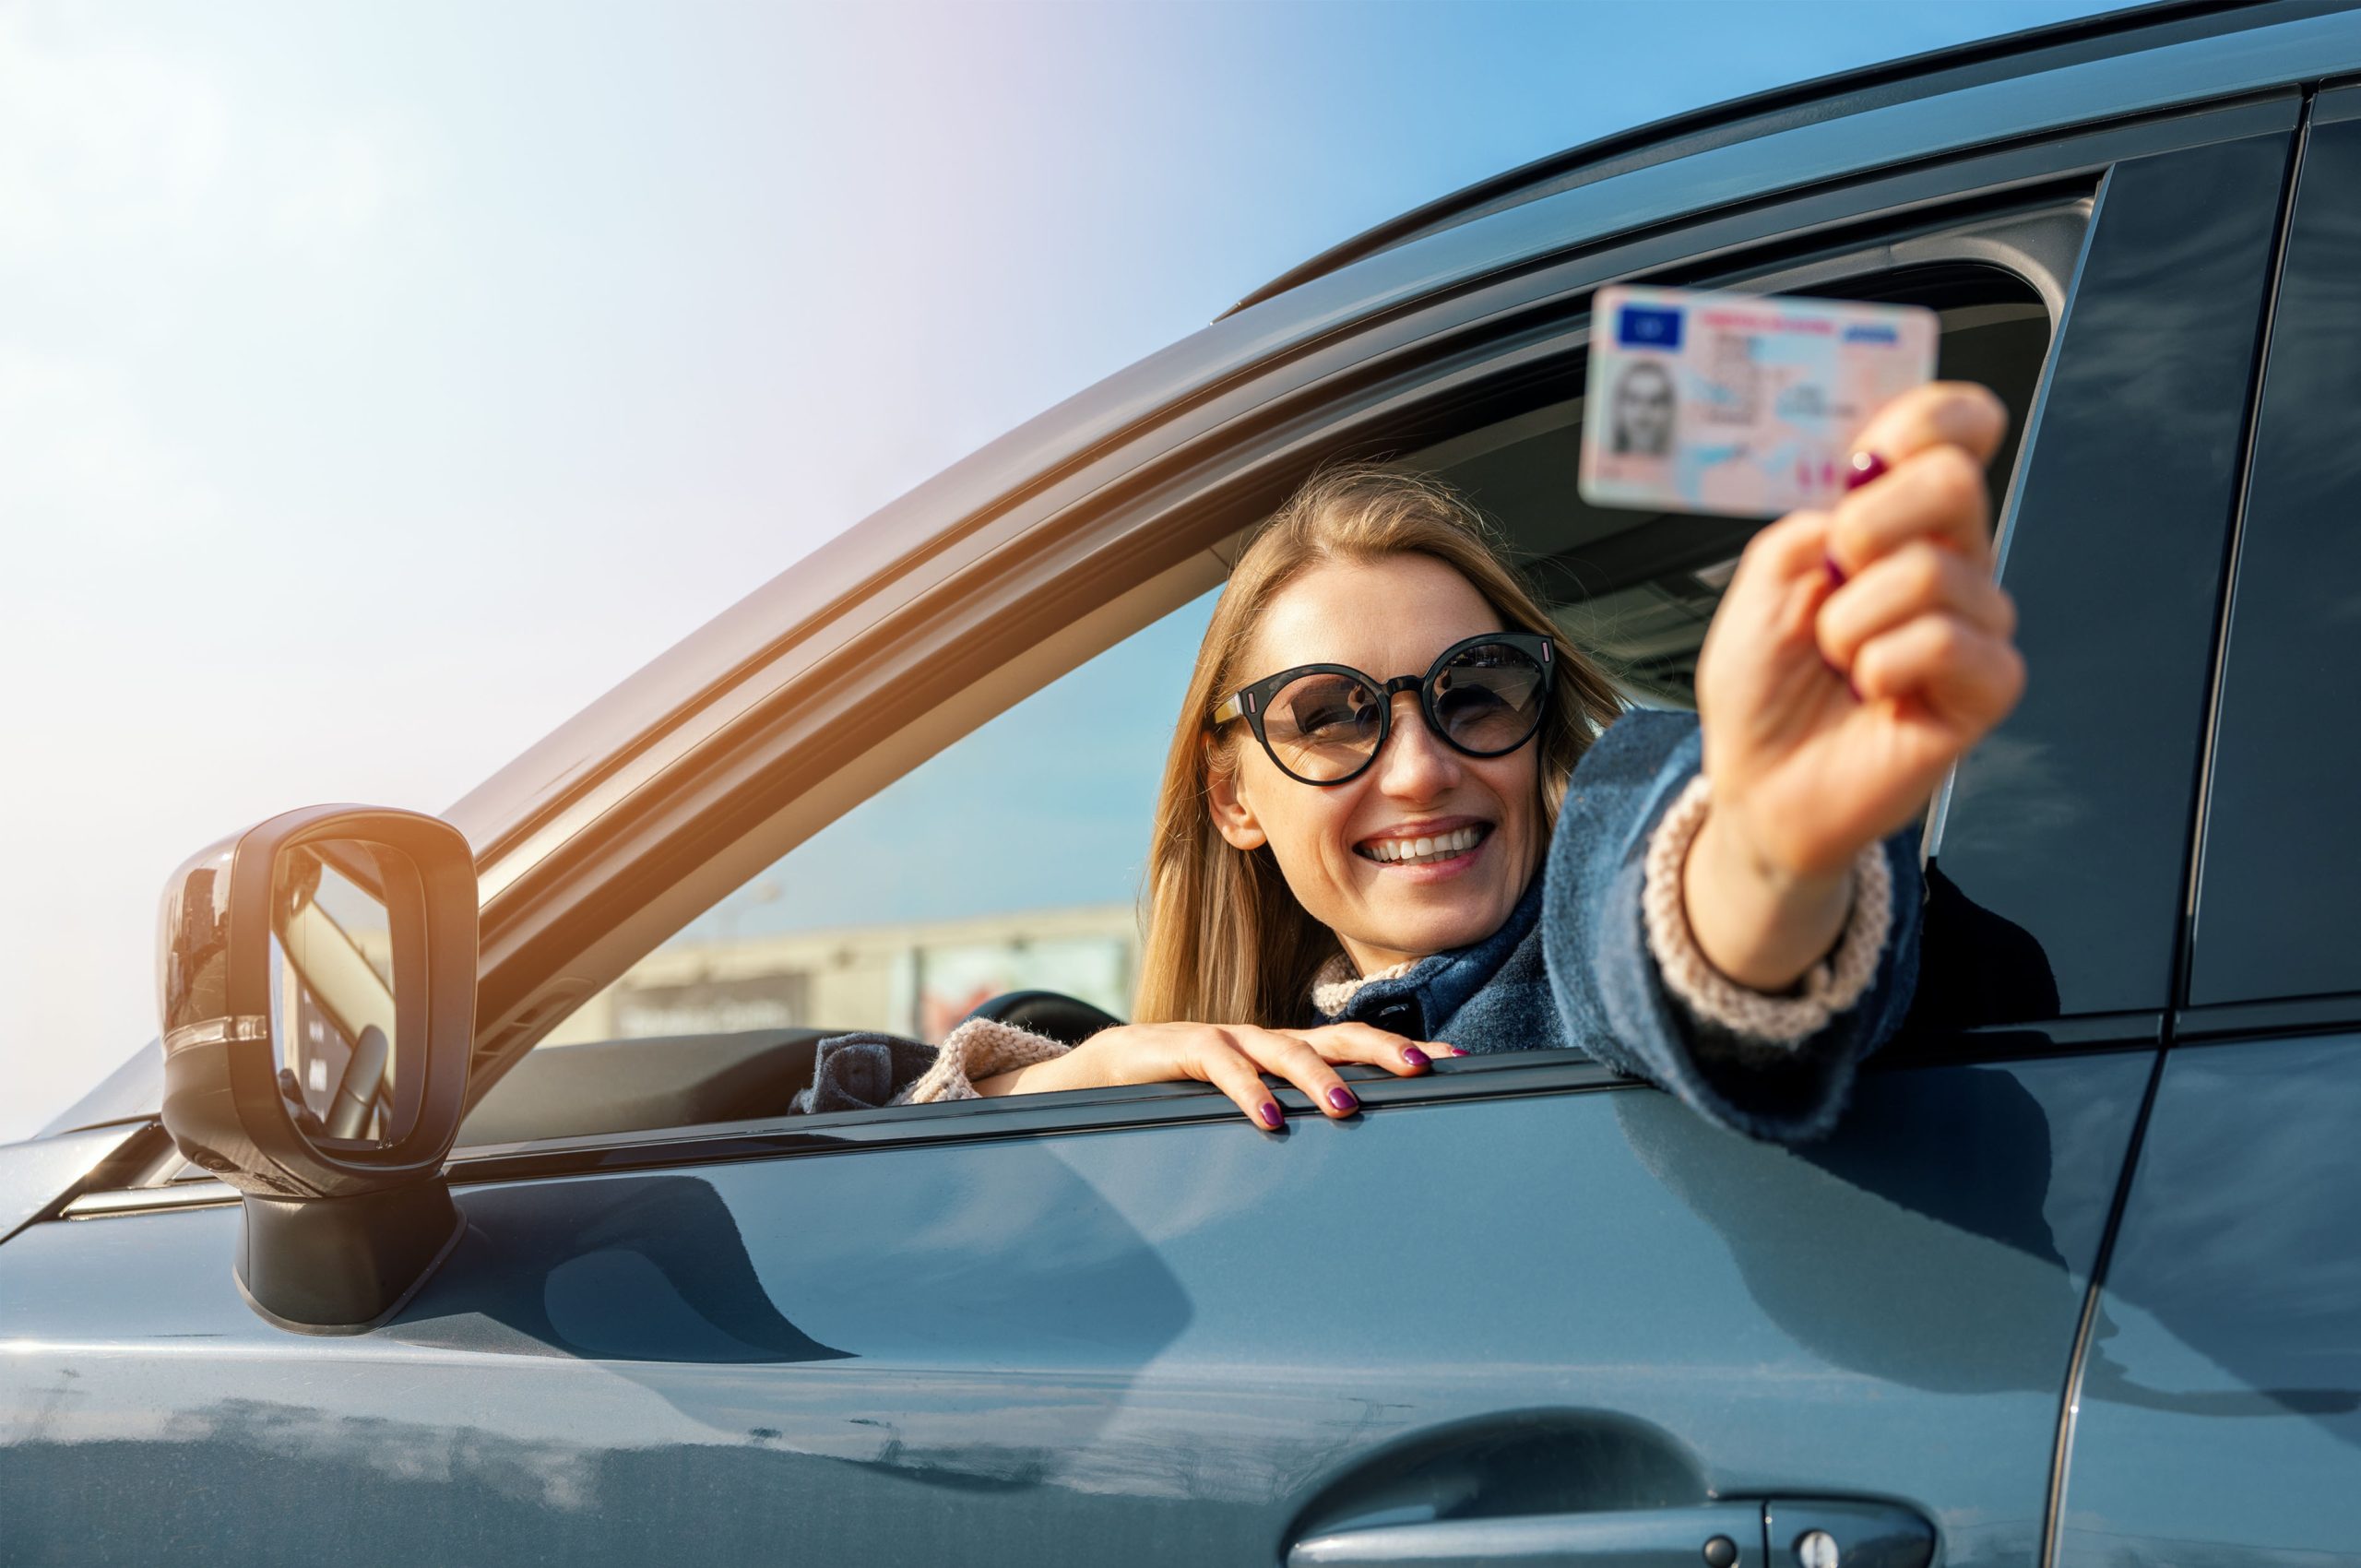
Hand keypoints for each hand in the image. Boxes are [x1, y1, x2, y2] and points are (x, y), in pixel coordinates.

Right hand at [973, 1020, 1449, 1126]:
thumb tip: (1351, 1164)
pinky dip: (1244, 1088)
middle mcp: (1259, 1042)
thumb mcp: (1243, 1109)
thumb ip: (1289, 1123)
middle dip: (1378, 1049)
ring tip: (1344, 1106)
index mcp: (1282, 1056)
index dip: (1402, 1051)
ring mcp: (1219, 1042)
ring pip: (1277, 1046)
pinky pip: (1215, 1063)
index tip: (1460, 1064)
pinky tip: (1266, 1116)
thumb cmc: (1179, 1096)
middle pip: (1330, 1035)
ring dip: (1314, 1074)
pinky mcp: (1173, 1050)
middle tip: (1420, 1070)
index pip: (1353, 1046)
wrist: (1095, 1072)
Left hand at [1686, 382, 2023, 985]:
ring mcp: (1973, 621)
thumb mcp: (1758, 584)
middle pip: (1954, 480)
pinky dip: (1884, 665)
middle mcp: (1946, 558)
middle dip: (1867, 524)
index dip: (1927, 416)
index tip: (1873, 448)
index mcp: (1895, 520)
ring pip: (1933, 571)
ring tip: (1836, 659)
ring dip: (1853, 621)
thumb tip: (1858, 489)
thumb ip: (1805, 522)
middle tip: (1830, 579)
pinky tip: (1871, 690)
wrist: (1760, 785)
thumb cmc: (1763, 690)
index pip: (1951, 431)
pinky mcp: (1987, 685)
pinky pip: (1949, 642)